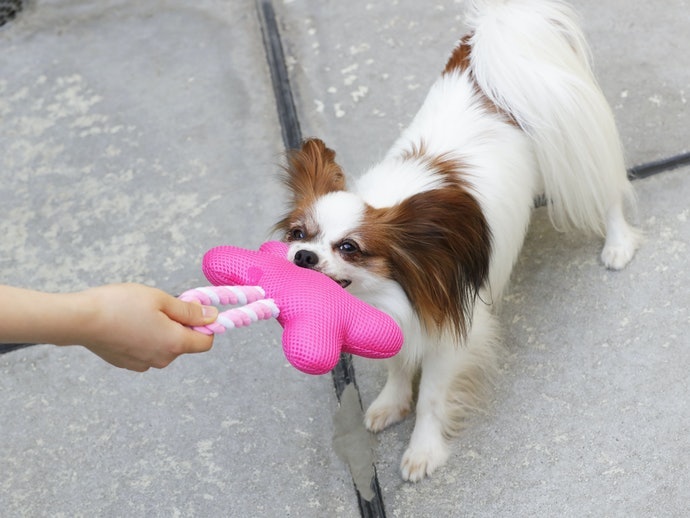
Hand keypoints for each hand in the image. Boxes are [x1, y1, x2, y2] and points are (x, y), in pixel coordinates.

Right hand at [75, 284, 218, 371]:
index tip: (192, 310)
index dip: (205, 325)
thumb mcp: (161, 299)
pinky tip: (127, 324)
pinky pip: (145, 350)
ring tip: (139, 314)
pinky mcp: (126, 363)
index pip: (206, 343)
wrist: (81, 319)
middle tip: (159, 306)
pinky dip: (143, 338)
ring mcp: (142, 364)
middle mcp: (162, 359)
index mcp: (175, 344)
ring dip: (160, 331)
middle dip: (179, 325)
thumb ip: (189, 311)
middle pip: (184, 344)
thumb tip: (212, 316)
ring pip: (164, 347)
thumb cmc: (121, 305)